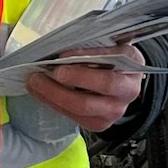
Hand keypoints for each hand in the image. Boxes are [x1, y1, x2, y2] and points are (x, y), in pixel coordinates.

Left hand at [25, 44, 144, 132]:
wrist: (120, 81)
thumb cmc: (109, 57)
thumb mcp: (108, 43)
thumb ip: (93, 43)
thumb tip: (64, 45)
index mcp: (132, 63)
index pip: (112, 59)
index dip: (88, 57)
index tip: (63, 55)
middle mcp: (128, 90)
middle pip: (101, 87)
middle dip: (70, 80)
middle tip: (44, 72)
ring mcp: (115, 110)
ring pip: (83, 107)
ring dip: (54, 94)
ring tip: (34, 81)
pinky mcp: (100, 123)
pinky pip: (75, 116)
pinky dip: (54, 103)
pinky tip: (40, 92)